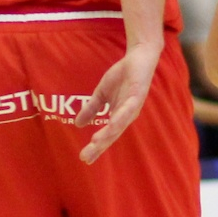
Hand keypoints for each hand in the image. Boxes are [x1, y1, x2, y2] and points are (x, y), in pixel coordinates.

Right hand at [75, 42, 161, 163]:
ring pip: (119, 125)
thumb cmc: (122, 76)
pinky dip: (119, 117)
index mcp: (118, 116)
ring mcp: (132, 107)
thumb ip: (91, 108)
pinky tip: (111, 124)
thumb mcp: (101, 93)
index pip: (106, 135)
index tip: (84, 159)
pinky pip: (128, 109)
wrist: (139, 57)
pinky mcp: (137, 96)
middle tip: (86, 157)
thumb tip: (78, 124)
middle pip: (112, 135)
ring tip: (95, 144)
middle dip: (99, 147)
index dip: (96, 147)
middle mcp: (126, 116)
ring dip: (107, 135)